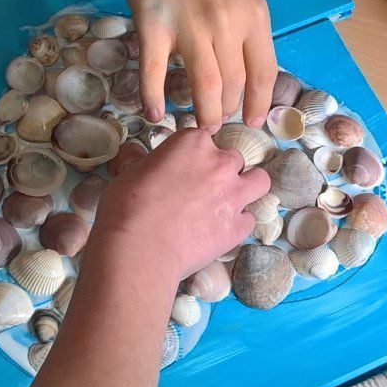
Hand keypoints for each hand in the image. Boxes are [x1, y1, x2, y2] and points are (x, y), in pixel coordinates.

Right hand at [89, 128, 269, 285]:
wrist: (139, 247)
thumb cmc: (127, 207)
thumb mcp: (132, 172)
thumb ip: (152, 163)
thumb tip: (146, 162)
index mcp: (193, 143)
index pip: (204, 138)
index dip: (195, 155)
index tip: (186, 167)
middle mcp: (219, 164)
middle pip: (234, 159)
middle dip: (222, 171)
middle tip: (204, 188)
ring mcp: (233, 195)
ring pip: (259, 181)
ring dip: (247, 188)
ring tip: (229, 202)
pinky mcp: (237, 227)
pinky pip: (249, 220)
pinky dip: (238, 224)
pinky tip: (220, 231)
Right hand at [120, 0, 276, 129]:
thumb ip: (252, 9)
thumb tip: (250, 41)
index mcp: (254, 12)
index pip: (264, 72)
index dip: (260, 104)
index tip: (252, 121)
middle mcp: (226, 25)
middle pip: (234, 84)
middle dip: (229, 109)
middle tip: (220, 121)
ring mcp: (189, 28)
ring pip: (203, 86)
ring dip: (203, 114)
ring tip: (200, 127)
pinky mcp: (154, 28)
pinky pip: (154, 73)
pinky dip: (153, 98)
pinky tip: (154, 115)